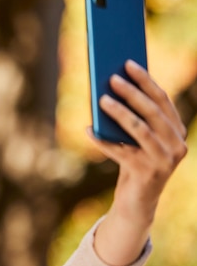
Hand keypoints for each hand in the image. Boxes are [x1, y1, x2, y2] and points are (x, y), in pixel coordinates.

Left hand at [90, 60, 186, 265]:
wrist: (137, 202)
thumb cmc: (133, 164)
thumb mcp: (136, 141)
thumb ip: (133, 120)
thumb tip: (110, 89)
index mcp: (177, 131)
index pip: (162, 100)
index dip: (145, 80)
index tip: (127, 63)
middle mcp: (177, 144)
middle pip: (152, 111)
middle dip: (131, 92)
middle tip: (111, 78)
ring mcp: (164, 161)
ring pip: (139, 129)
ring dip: (119, 113)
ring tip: (101, 100)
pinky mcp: (147, 174)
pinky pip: (121, 152)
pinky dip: (103, 141)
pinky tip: (88, 130)